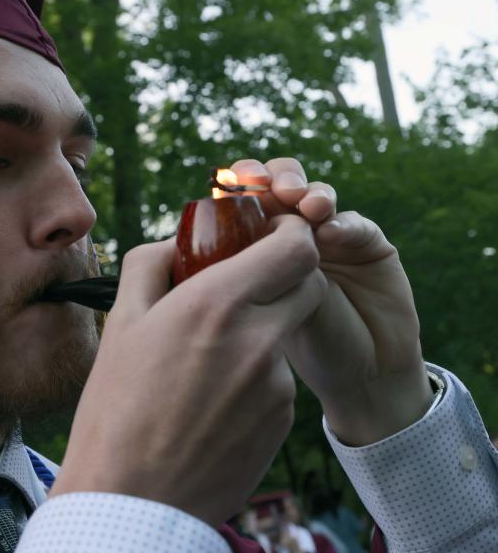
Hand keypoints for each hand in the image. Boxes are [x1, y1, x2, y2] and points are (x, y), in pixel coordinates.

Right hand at [52, 216, 325, 526]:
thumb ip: (151, 264)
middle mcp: (258, 340)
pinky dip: (254, 378)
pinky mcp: (282, 423)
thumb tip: (176, 243)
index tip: (269, 235)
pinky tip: (212, 403)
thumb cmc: (116, 408)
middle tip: (242, 289)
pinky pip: (277, 381)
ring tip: (204, 366)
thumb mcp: (121, 322)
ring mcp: (276, 386)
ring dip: (260, 333)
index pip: (295, 247)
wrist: (132, 502)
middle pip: (308, 286)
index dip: (290, 234)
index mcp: (215, 305)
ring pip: (286, 336)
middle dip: (285, 278)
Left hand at [230, 158, 432, 445]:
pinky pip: (356, 224)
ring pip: (317, 195)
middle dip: (275, 177)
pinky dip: (344, 224)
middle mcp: (293, 231)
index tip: (226, 188)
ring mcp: (331, 234)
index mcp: (255, 240)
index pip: (243, 195)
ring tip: (306, 208)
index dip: (237, 184)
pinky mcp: (368, 244)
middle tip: (270, 188)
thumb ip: (230, 277)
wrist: (359, 376)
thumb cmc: (296, 349)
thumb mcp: (253, 314)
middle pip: (281, 182)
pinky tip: (332, 233)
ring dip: (309, 194)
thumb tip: (184, 248)